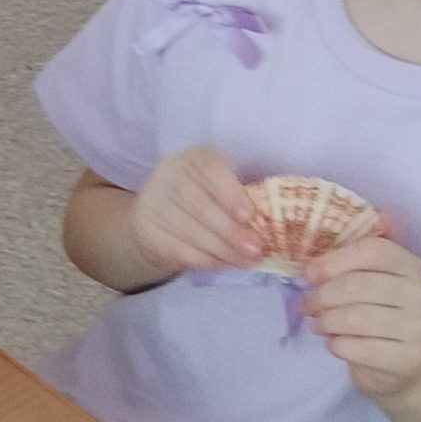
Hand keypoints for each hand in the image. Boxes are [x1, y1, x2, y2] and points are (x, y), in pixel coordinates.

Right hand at [127, 146, 260, 276]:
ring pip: (189, 230)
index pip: (209, 168)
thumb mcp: (221, 187)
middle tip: (256, 249)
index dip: (229, 192)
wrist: (156, 215)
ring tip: (246, 261)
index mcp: (194, 158)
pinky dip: (204, 260)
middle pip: (198, 204)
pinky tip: (223, 264)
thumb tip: (274, 224)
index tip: (249, 215)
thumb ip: (243, 197)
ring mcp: (153, 202)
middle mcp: (169, 174)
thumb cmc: (205, 198)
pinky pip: (178, 249)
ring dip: (222, 250)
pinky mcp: (146, 230)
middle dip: (230, 231)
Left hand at [303, 229, 420, 399]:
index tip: (309, 273)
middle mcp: (420, 293)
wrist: (400, 363)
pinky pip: (355, 347)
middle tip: (306, 304)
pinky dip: (335, 344)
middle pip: (356, 286)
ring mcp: (417, 327)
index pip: (372, 251)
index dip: (334, 260)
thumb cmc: (377, 312)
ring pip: (354, 318)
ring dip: (325, 322)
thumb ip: (366, 248)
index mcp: (410, 265)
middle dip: (321, 296)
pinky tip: (335, 342)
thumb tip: (381, 212)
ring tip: (318, 323)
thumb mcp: (373, 278)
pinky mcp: (407, 358)